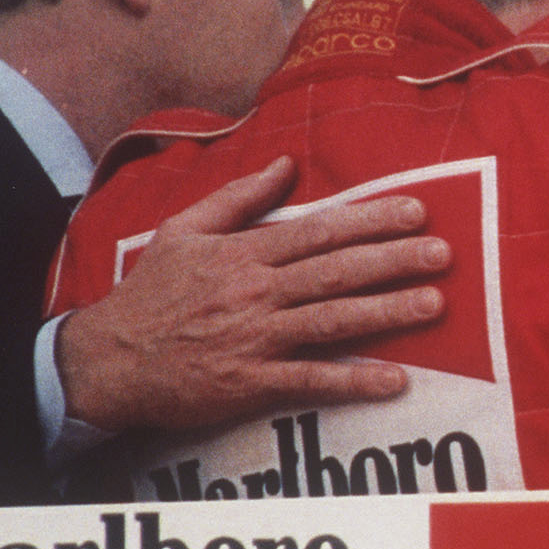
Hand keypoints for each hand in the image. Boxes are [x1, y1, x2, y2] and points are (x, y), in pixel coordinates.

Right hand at [58, 156, 450, 431]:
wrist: (106, 360)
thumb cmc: (149, 294)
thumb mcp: (183, 231)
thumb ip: (239, 198)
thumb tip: (286, 165)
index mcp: (243, 254)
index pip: (319, 231)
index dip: (371, 220)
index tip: (417, 211)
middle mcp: (255, 292)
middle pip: (335, 271)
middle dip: (392, 260)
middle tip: (442, 253)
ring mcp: (254, 338)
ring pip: (331, 321)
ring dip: (385, 312)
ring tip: (433, 304)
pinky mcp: (248, 382)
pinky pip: (309, 382)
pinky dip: (352, 381)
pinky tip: (394, 380)